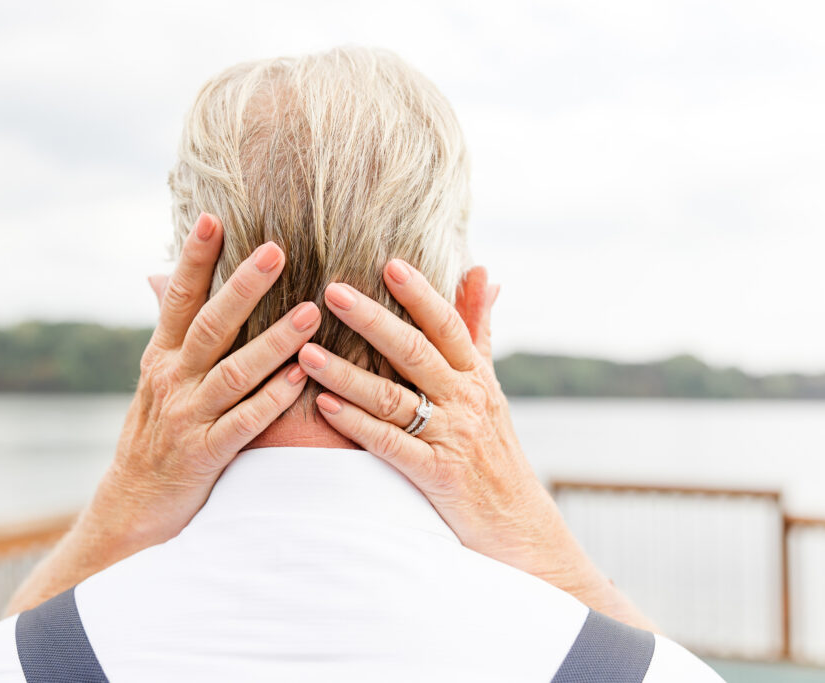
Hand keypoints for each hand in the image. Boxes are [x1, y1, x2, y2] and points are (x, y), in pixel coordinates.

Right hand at [7, 213, 319, 612]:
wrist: (132, 509)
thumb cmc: (155, 437)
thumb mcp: (157, 381)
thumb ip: (172, 334)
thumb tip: (163, 278)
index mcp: (161, 358)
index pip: (177, 298)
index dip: (194, 259)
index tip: (214, 219)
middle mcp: (171, 381)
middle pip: (209, 325)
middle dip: (243, 287)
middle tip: (277, 251)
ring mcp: (186, 418)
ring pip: (234, 372)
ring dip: (273, 341)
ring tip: (311, 313)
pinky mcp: (204, 454)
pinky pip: (244, 423)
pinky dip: (271, 399)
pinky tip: (300, 378)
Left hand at [300, 258, 654, 629]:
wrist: (518, 526)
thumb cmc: (494, 451)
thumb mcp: (490, 387)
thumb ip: (479, 329)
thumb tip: (482, 272)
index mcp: (476, 377)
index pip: (448, 325)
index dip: (420, 294)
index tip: (389, 263)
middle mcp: (466, 401)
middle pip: (415, 353)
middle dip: (373, 321)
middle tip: (332, 291)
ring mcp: (451, 438)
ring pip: (393, 398)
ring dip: (347, 373)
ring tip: (306, 350)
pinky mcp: (436, 476)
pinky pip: (390, 445)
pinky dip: (356, 424)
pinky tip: (324, 406)